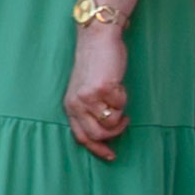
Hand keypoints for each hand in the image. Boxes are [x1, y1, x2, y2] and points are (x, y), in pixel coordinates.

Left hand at [63, 19, 130, 161]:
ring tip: (120, 99)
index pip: (80, 137)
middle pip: (96, 136)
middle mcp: (76, 104)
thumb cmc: (95, 64)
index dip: (97, 149)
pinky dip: (124, 98)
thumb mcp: (85, 90)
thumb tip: (106, 131)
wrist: (98, 39)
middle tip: (124, 123)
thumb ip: (90, 110)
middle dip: (114, 134)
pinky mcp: (102, 89)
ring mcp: (88, 97)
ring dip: (120, 115)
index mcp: (70, 106)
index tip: (111, 155)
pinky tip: (119, 86)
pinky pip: (120, 106)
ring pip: (110, 124)